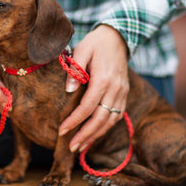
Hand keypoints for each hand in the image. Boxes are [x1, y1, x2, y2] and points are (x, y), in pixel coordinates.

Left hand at [58, 25, 128, 152]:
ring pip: (110, 121)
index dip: (74, 121)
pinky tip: (93, 135)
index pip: (88, 107)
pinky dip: (105, 128)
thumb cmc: (96, 43)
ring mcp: (122, 93)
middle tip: (71, 148)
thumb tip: (68, 90)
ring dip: (95, 136)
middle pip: (100, 119)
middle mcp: (116, 89)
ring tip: (80, 147)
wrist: (118, 38)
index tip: (61, 131)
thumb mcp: (82, 50)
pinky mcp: (124, 95)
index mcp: (104, 79)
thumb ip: (75, 70)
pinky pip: (116, 116)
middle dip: (85, 135)